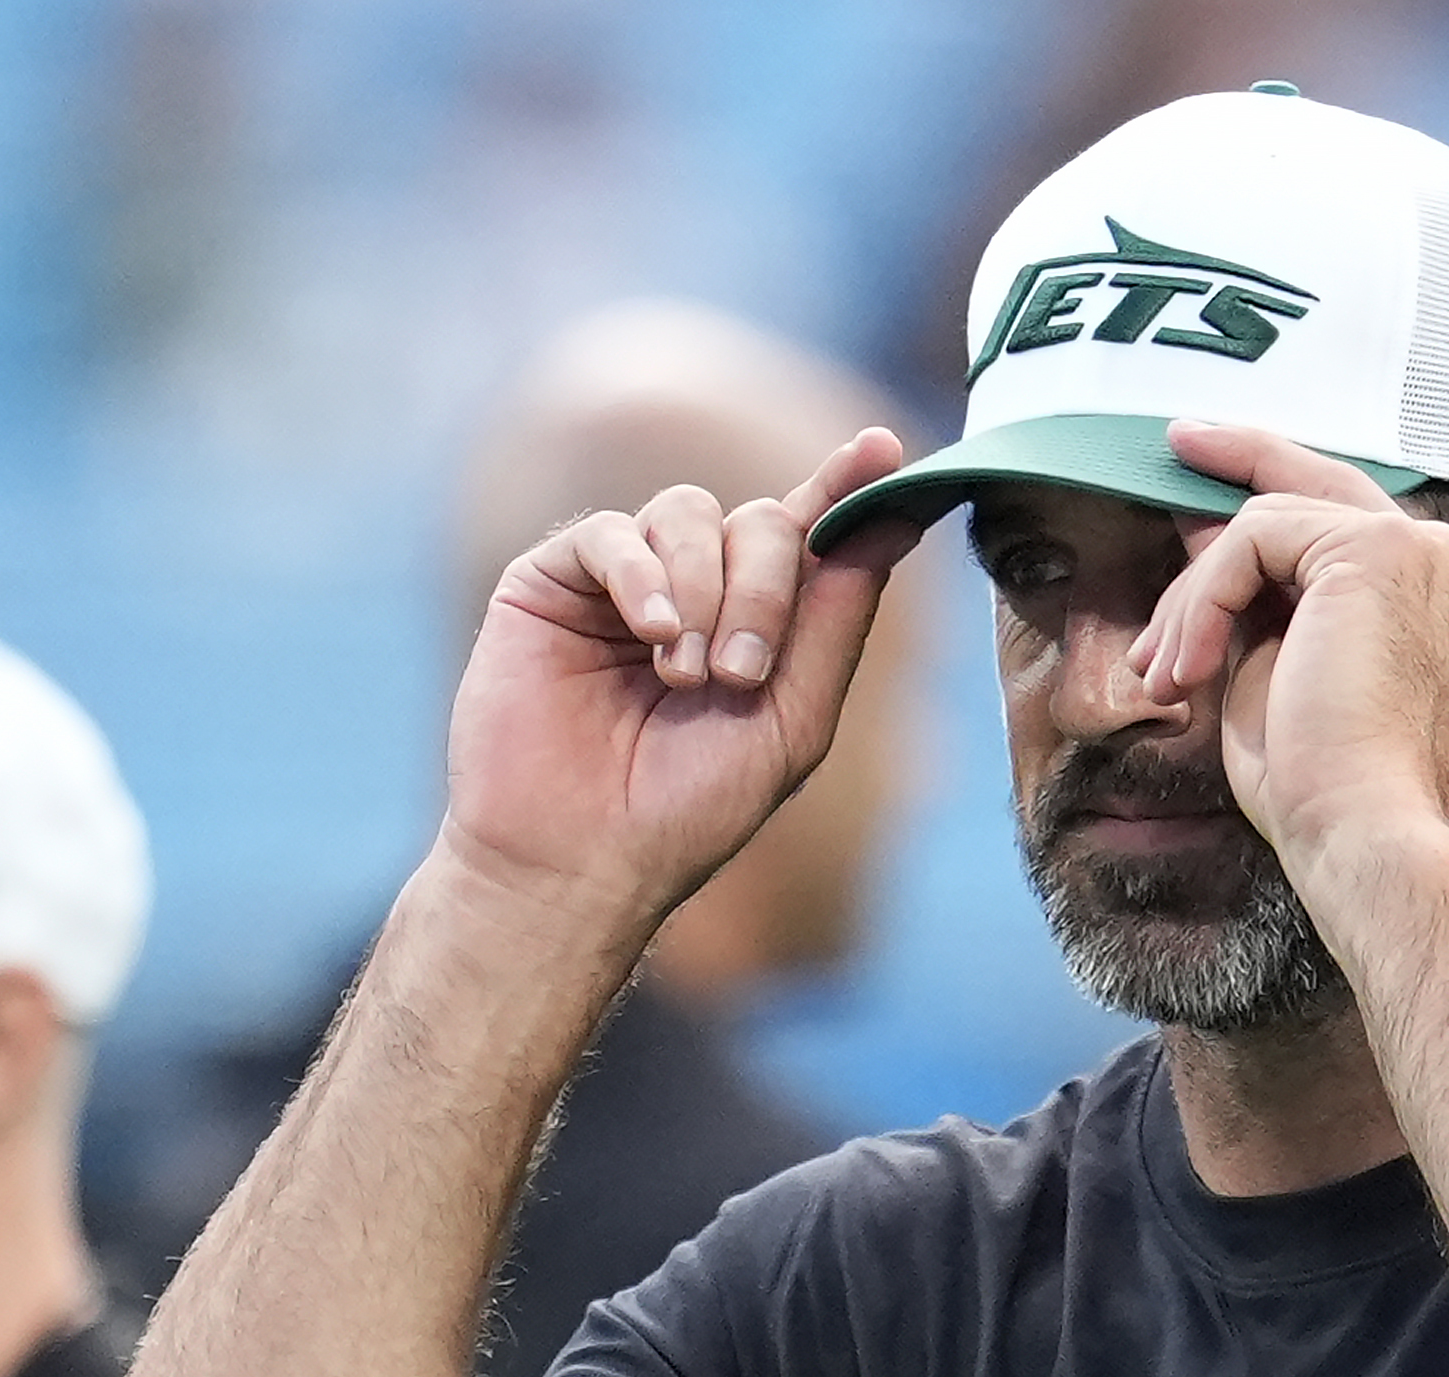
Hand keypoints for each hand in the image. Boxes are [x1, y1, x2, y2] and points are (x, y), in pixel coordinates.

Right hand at [437, 429, 920, 939]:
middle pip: (761, 520)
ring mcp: (625, 580)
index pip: (813, 533)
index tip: (881, 446)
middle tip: (739, 676)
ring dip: (704, 592)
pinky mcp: (554, 580)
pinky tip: (650, 634)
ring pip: (691, 513)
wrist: (577, 857)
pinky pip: (613, 532)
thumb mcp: (791, 718)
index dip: (848, 485)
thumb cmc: (687, 808)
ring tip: (683, 676)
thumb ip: (837, 618)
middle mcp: (698, 588)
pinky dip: (642, 576)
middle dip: (765, 592)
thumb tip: (895, 518)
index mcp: (760, 622)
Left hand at [1125, 422, 1448, 873]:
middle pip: (1319, 483)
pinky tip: (1188, 668)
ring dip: (1195, 600)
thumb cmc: (1329, 789)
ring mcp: (1419, 548)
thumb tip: (1205, 532)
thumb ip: (1258, 600)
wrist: (1368, 835)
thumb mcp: (1279, 672)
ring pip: (1266, 524)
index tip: (1206, 469)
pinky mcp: (1374, 551)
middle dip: (1241, 455)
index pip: (1347, 512)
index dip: (1277, 479)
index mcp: (1439, 593)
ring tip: (1163, 674)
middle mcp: (1445, 558)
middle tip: (1176, 442)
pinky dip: (1202, 602)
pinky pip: (1251, 539)